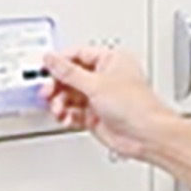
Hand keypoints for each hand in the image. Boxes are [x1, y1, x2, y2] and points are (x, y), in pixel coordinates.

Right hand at [40, 47, 178, 159]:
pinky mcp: (96, 116)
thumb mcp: (96, 84)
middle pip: (71, 76)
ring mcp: (101, 97)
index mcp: (111, 60)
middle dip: (57, 85)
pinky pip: (74, 112)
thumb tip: (51, 59)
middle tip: (47, 92)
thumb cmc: (135, 106)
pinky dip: (67, 115)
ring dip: (60, 102)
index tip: (43, 69)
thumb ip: (69, 72)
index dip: (59, 62)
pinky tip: (66, 118)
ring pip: (70, 95)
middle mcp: (106, 77)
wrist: (147, 135)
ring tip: (59, 109)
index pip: (78, 54)